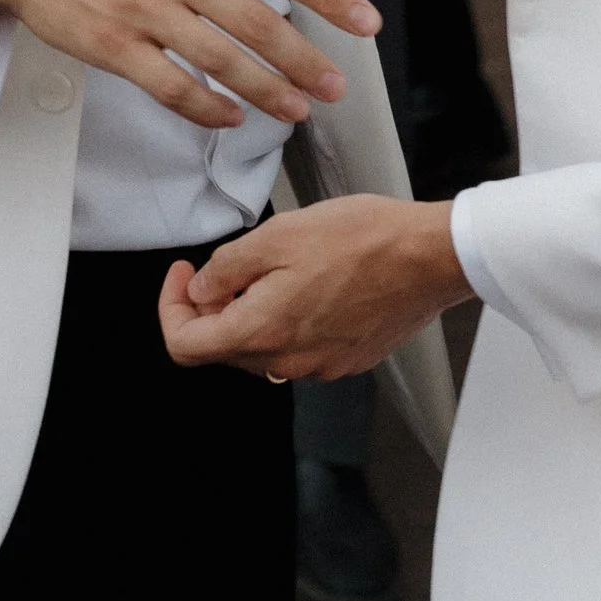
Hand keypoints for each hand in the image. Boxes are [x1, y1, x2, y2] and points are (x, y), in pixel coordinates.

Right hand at [0, 0, 378, 134]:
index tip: (365, 23)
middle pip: (260, 23)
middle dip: (307, 62)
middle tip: (335, 87)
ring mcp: (145, 9)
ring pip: (223, 62)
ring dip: (268, 92)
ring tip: (296, 111)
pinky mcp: (114, 46)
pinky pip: (173, 88)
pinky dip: (208, 108)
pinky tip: (231, 118)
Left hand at [157, 196, 465, 382]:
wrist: (430, 257)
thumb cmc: (363, 239)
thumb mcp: (278, 234)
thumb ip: (227, 267)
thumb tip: (201, 290)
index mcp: (262, 331)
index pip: (185, 345)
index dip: (171, 308)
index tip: (183, 275)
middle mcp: (288, 361)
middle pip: (223, 348)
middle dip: (214, 307)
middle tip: (230, 265)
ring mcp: (321, 365)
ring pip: (262, 349)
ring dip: (253, 314)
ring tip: (277, 267)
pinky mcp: (347, 359)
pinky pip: (300, 348)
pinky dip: (290, 321)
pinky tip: (312, 283)